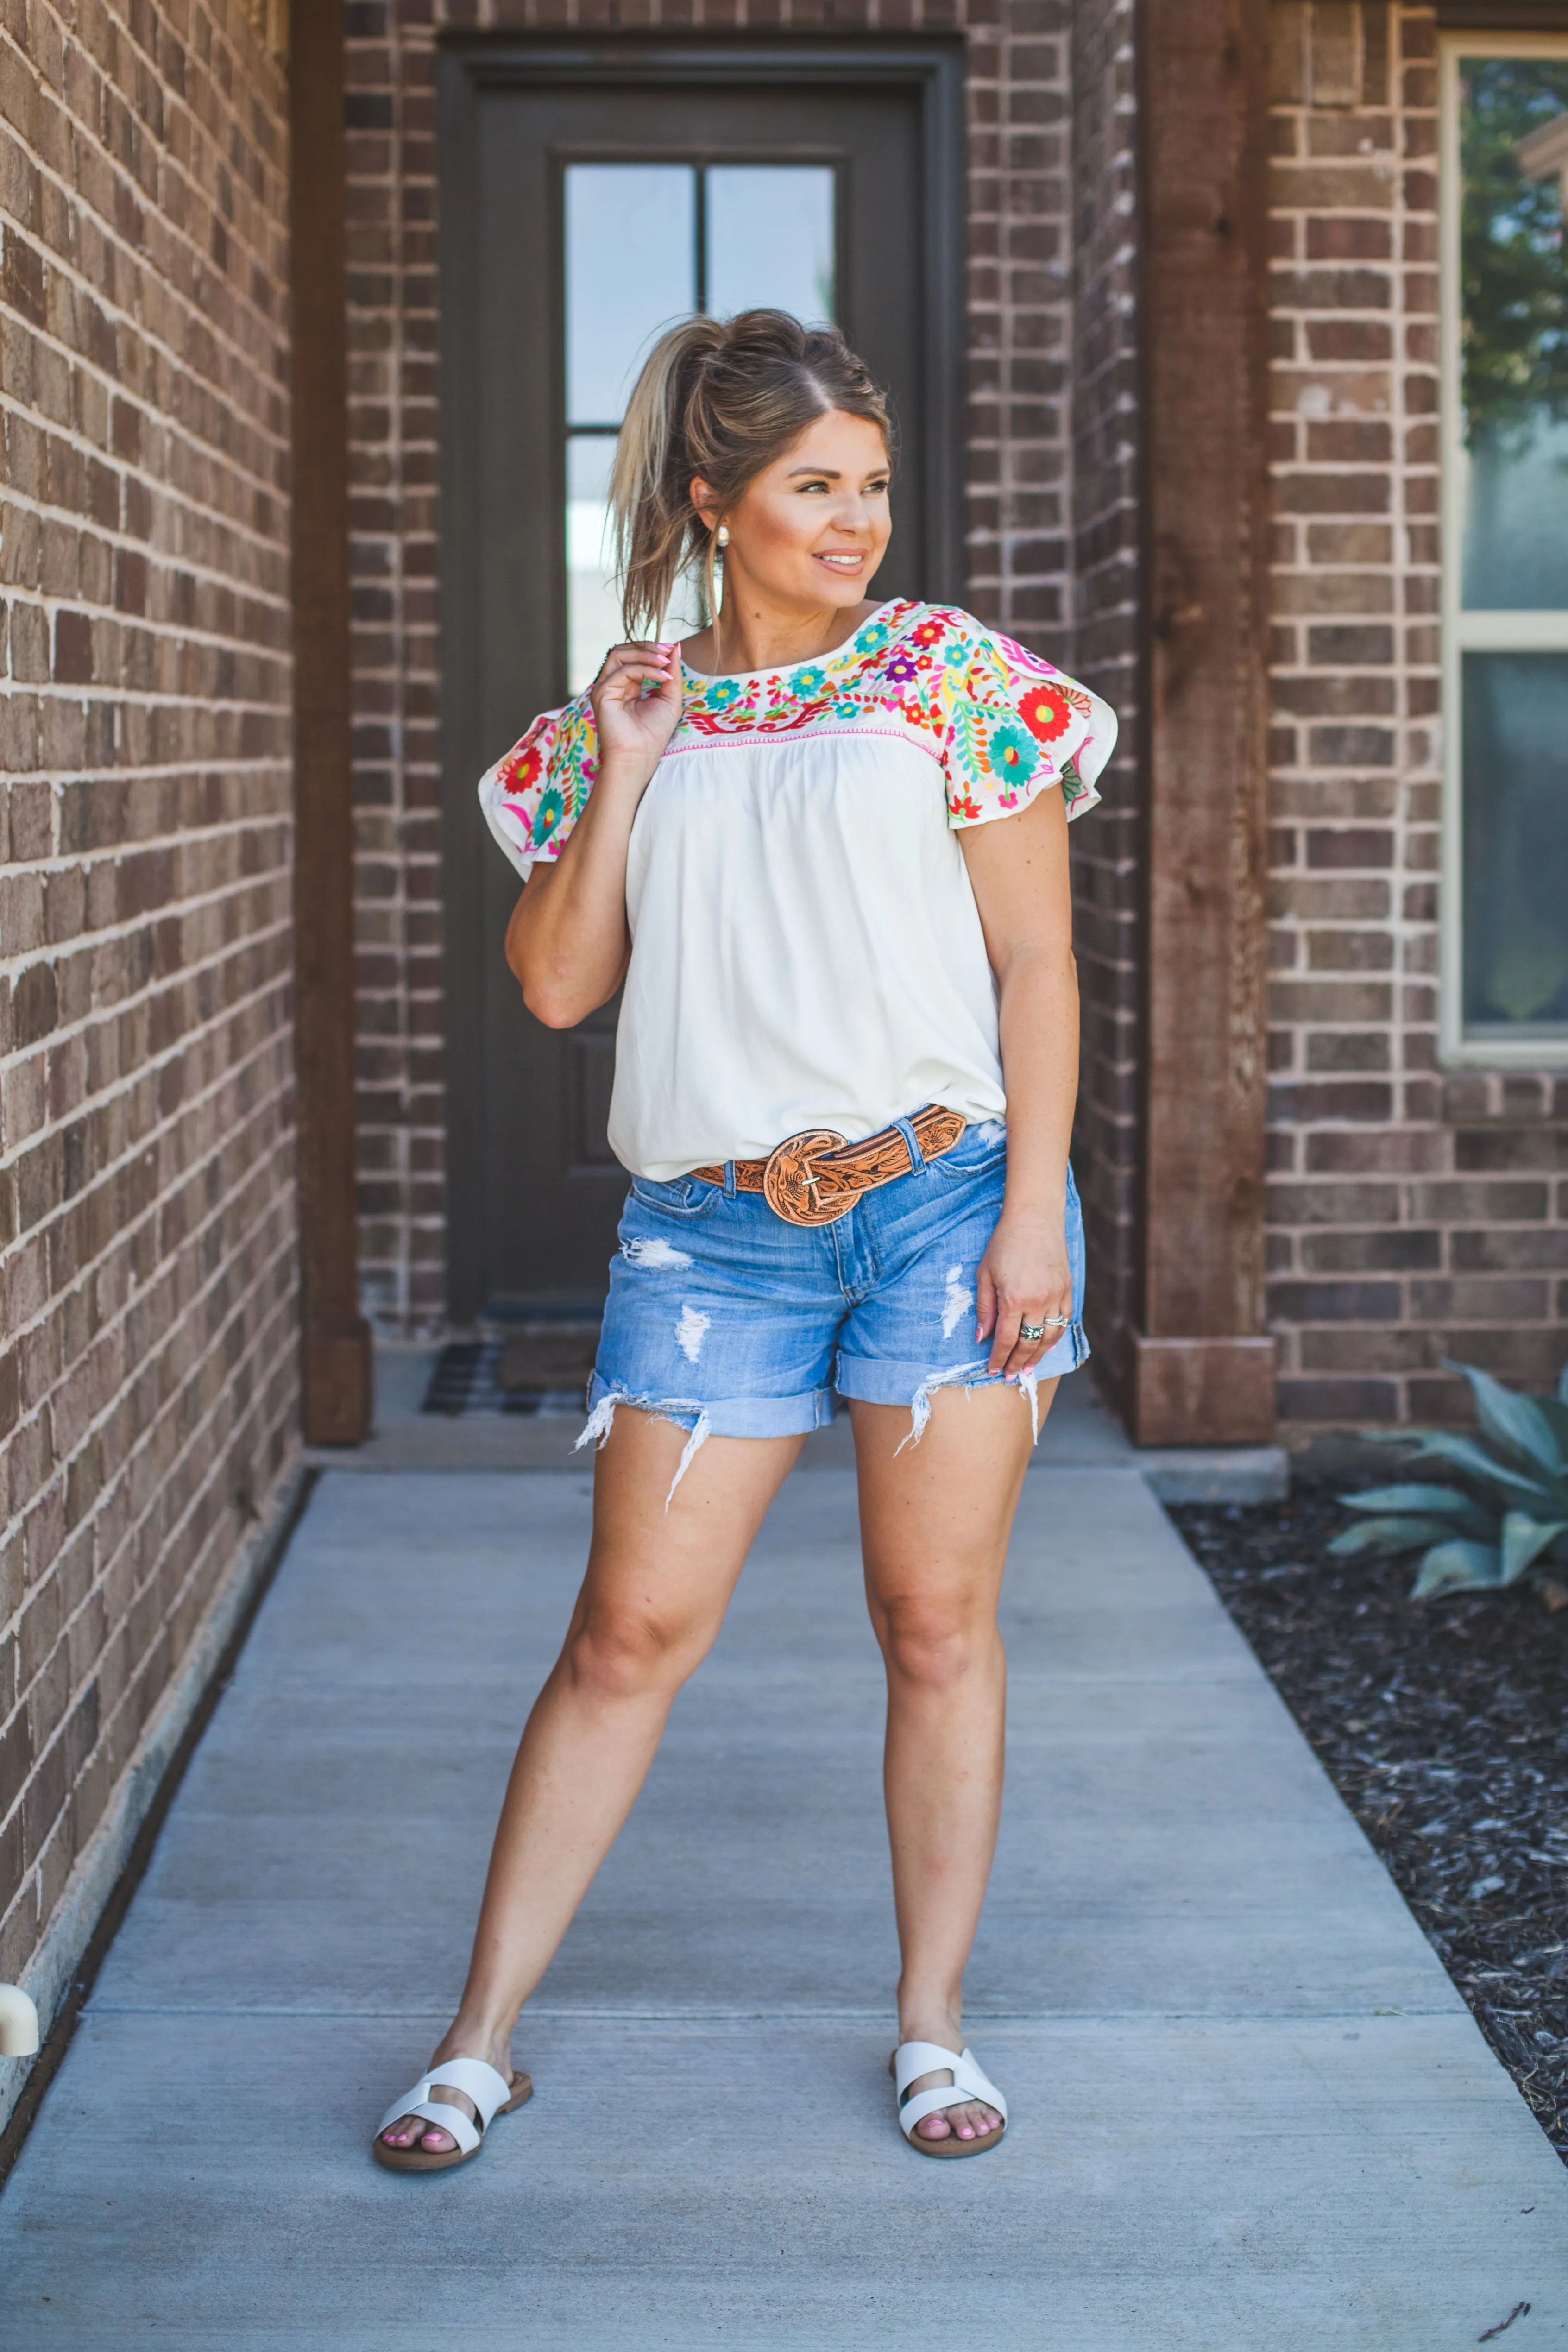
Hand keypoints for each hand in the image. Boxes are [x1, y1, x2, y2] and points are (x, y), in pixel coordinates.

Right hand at [589, 641, 682, 770]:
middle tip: (667, 651)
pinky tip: (662, 678)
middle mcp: (613, 684)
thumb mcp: (670, 698)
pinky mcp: (602, 694)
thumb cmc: (653, 733)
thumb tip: (676, 647)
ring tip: (665, 661)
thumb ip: (672, 673)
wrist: (640, 757)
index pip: (633, 656)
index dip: (651, 649)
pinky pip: (622, 671)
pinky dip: (644, 670)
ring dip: (645, 654)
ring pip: (619, 654)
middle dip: (647, 647)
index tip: (671, 649)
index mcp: (626, 685)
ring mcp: (605, 688)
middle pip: (623, 650)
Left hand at [976, 1208, 1072, 1377]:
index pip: (1005, 1339)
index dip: (999, 1358)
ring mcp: (1056, 1296)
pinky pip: (1063, 1322)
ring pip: (1048, 1337)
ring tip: (1028, 1369)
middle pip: (1027, 1343)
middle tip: (1010, 1376)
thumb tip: (981, 1338)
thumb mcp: (985, 1274)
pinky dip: (1054, 1338)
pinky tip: (1046, 1346)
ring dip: (1037, 1356)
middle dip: (1017, 1363)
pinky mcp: (1067, 1290)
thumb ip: (985, 1308)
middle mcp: (1038, 1302)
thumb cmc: (1004, 1243)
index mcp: (1014, 1298)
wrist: (1035, 1218)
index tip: (993, 1370)